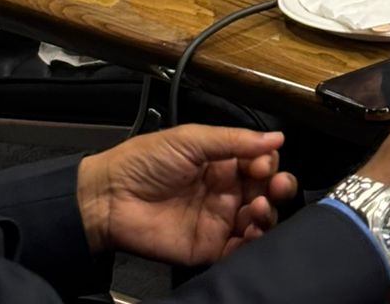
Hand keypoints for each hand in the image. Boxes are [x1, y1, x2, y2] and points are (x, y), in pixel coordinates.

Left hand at [77, 125, 296, 263]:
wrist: (110, 198)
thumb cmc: (146, 160)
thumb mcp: (191, 139)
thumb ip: (234, 141)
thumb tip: (277, 138)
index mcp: (223, 162)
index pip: (260, 162)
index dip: (268, 163)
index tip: (265, 165)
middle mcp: (226, 191)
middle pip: (266, 191)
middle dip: (279, 188)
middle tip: (277, 187)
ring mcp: (218, 220)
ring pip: (259, 220)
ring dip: (269, 214)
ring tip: (260, 209)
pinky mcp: (208, 248)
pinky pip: (239, 250)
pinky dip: (252, 244)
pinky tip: (252, 233)